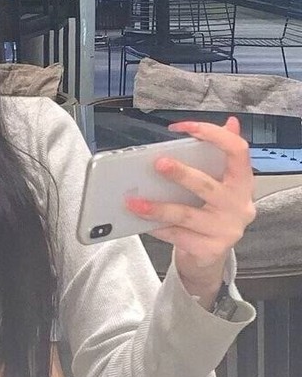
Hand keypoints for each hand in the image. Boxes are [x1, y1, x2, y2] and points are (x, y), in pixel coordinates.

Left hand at [126, 117, 255, 306]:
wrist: (211, 254)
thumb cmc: (210, 211)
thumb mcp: (219, 183)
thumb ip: (219, 155)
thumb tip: (230, 122)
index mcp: (243, 182)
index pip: (237, 150)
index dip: (212, 134)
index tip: (184, 127)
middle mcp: (239, 205)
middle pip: (208, 185)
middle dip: (181, 174)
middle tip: (157, 163)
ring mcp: (227, 229)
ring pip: (186, 214)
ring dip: (156, 207)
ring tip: (133, 201)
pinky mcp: (211, 249)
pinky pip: (177, 235)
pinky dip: (157, 227)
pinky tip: (140, 220)